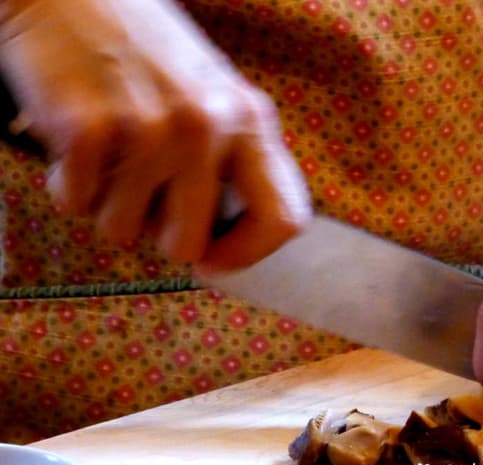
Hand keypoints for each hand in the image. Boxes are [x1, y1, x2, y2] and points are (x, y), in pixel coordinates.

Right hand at [0, 0, 309, 270]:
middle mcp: (207, 126)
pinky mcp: (87, 128)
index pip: (283, 219)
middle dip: (156, 233)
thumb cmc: (144, 53)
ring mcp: (148, 128)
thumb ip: (234, 161)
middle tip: (141, 192)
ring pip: (123, 231)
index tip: (214, 260)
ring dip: (106, 204)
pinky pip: (75, 205)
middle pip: (187, 244)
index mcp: (250, 120)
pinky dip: (67, 185)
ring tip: (108, 153)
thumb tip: (233, 244)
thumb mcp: (214, 96)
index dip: (248, 253)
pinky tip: (74, 140)